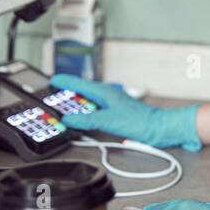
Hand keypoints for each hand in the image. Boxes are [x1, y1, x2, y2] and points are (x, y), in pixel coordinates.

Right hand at [49, 74, 201, 151]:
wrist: (158, 128)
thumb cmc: (140, 121)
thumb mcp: (108, 121)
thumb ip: (86, 120)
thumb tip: (68, 119)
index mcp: (104, 92)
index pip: (78, 84)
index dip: (64, 82)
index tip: (51, 81)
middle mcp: (107, 95)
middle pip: (81, 92)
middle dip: (66, 94)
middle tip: (52, 97)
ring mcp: (111, 104)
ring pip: (88, 102)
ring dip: (76, 105)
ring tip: (63, 110)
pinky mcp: (115, 113)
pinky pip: (95, 110)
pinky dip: (85, 113)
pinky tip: (83, 120)